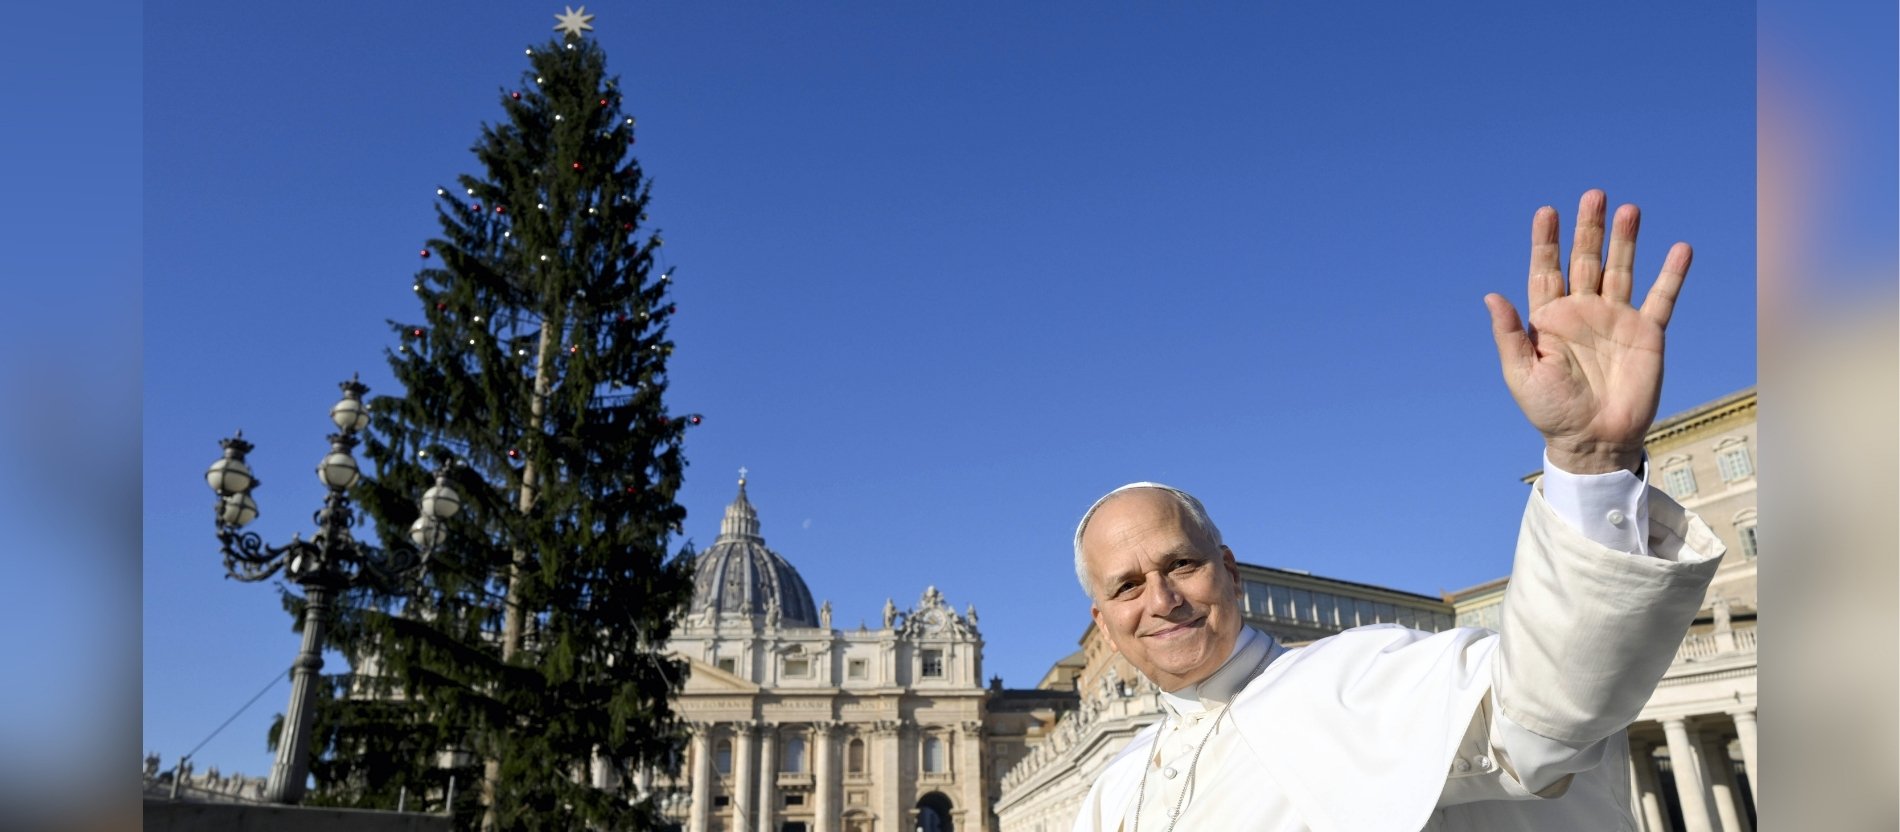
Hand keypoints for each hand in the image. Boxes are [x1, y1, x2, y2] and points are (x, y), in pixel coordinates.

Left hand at [1484, 190, 1692, 474]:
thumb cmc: (1551, 410)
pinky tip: (1680, 249)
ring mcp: (1616, 319)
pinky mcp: (1647, 334)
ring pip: (1621, 269)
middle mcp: (1583, 311)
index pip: (1546, 270)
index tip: (1546, 211)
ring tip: (1629, 209)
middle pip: (1586, 260)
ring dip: (1625, 240)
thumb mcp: (1521, 373)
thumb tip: (1491, 295)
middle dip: (1588, 228)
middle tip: (1594, 195)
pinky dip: (1671, 274)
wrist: (1593, 439)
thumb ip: (1509, 334)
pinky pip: (1661, 298)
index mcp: (1549, 318)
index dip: (1546, 241)